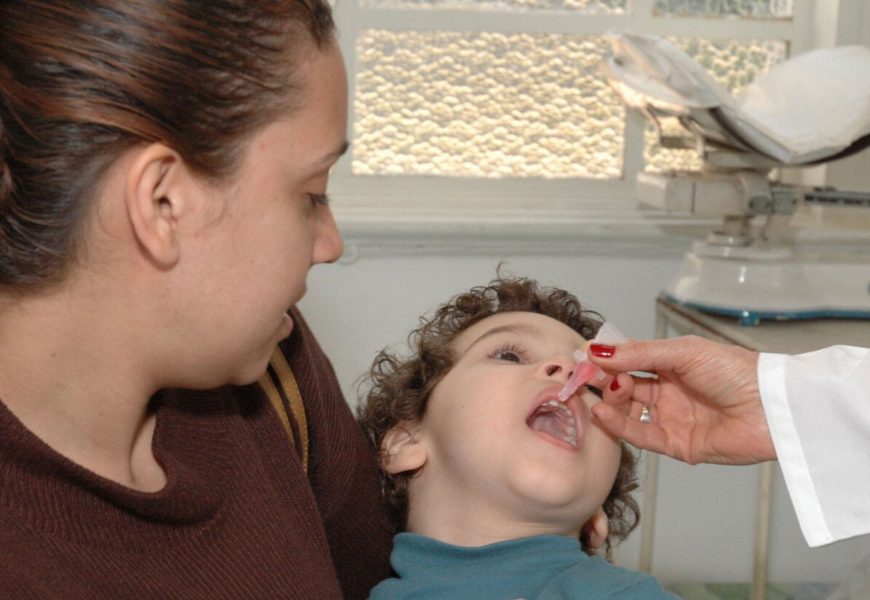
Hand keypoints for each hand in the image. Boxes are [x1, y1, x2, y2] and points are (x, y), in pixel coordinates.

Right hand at [588, 336, 774, 464]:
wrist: (772, 408)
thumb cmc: (736, 371)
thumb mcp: (684, 353)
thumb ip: (639, 354)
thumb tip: (597, 350)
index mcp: (672, 364)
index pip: (630, 361)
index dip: (607, 361)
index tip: (583, 359)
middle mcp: (670, 391)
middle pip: (626, 387)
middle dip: (605, 382)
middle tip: (587, 378)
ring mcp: (673, 418)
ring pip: (630, 412)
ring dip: (611, 404)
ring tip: (598, 396)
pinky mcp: (678, 445)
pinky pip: (642, 436)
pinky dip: (620, 426)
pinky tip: (604, 414)